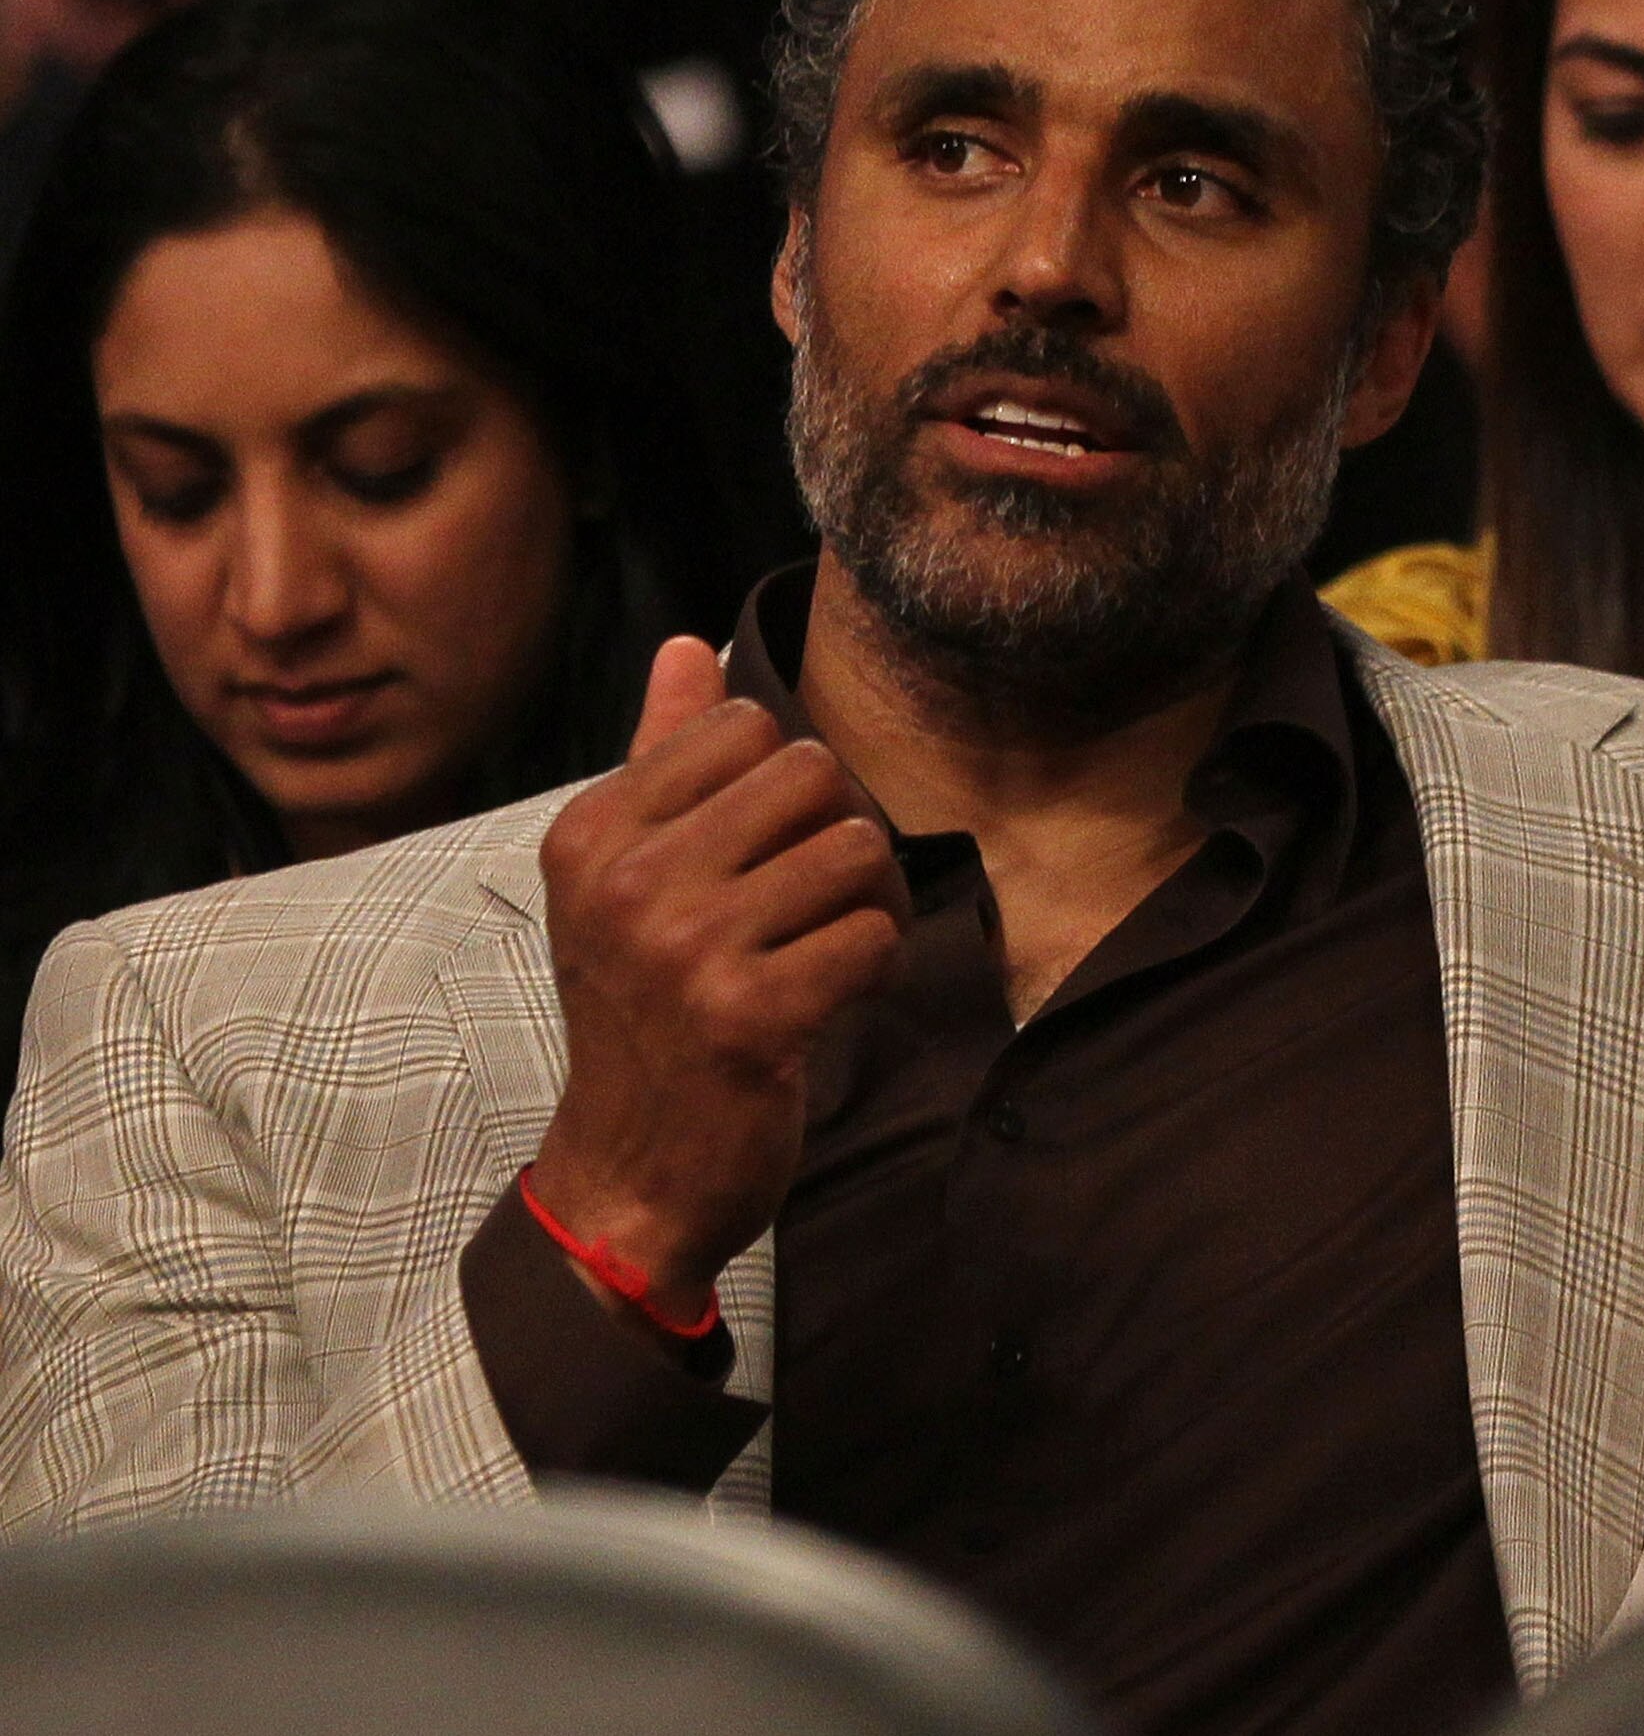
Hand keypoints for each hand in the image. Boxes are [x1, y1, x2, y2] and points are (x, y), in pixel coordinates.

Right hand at [528, 637, 909, 1321]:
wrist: (630, 1173)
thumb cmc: (645, 1013)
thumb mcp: (627, 879)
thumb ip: (663, 757)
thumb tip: (688, 644)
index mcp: (592, 832)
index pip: (747, 725)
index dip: (789, 783)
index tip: (771, 851)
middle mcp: (627, 881)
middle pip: (813, 774)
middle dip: (841, 833)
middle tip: (819, 903)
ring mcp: (684, 949)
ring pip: (856, 849)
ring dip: (872, 902)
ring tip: (831, 948)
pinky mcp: (748, 1016)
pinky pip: (873, 936)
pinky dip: (876, 966)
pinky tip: (836, 1000)